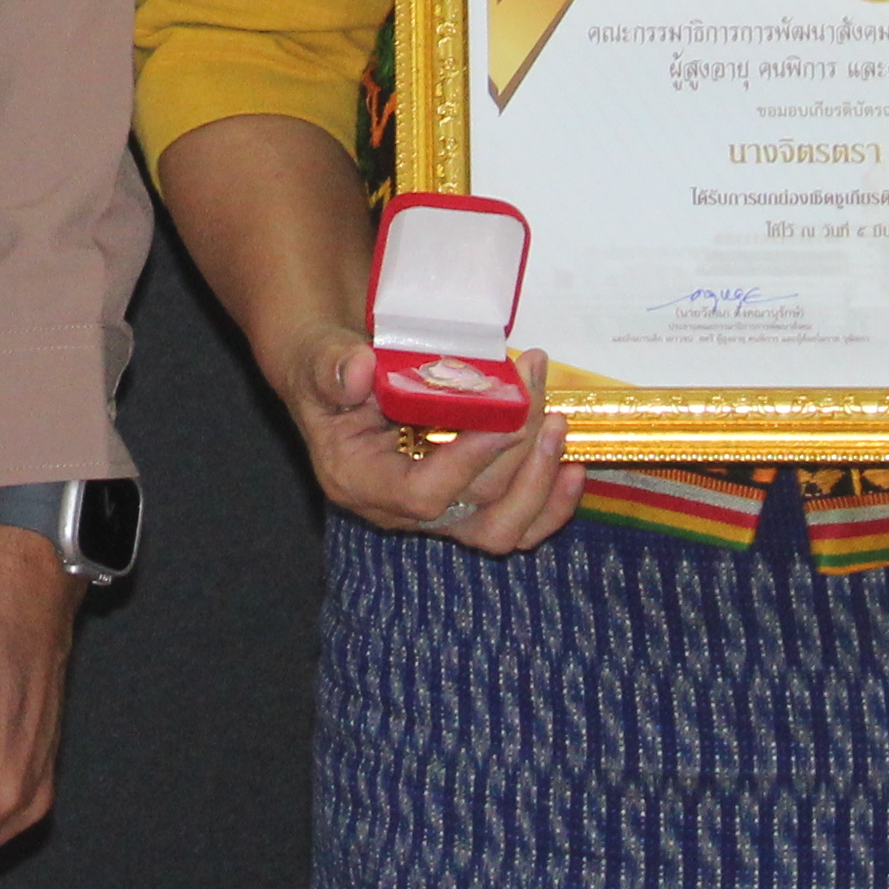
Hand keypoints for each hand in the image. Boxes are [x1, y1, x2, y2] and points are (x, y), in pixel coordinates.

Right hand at [280, 331, 579, 552]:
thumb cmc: (327, 370)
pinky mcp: (465, 510)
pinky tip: (571, 465)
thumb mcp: (318, 359)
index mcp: (358, 482)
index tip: (506, 416)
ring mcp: (436, 517)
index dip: (470, 462)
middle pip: (475, 506)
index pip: (423, 496)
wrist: (337, 384)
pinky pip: (517, 527)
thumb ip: (333, 365)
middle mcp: (398, 512)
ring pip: (503, 530)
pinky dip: (552, 504)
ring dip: (540, 479)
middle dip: (517, 449)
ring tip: (558, 423)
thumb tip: (361, 369)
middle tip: (536, 387)